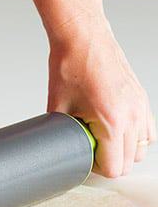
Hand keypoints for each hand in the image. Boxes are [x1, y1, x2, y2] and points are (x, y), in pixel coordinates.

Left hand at [46, 0, 154, 177]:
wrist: (83, 37)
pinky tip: (115, 129)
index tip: (83, 161)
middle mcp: (132, 116)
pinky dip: (135, 136)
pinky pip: (148, 130)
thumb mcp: (58, 106)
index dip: (96, 169)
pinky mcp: (142, 98)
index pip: (114, 168)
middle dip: (108, 162)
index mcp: (112, 122)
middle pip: (129, 161)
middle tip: (88, 151)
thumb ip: (63, 132)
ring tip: (101, 140)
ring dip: (123, 150)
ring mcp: (140, 107)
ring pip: (142, 148)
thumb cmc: (70, 65)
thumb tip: (60, 147)